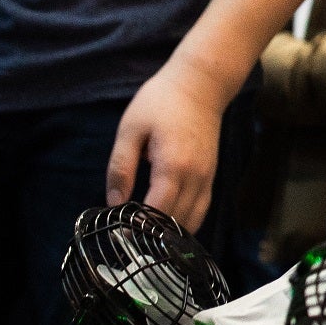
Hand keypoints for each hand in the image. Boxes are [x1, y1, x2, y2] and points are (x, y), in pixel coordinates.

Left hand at [107, 63, 229, 231]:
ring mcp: (207, 178)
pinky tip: (167, 227)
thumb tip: (114, 203)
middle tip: (128, 239)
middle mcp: (195, 177)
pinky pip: (201, 210)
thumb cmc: (161, 102)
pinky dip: (186, 223)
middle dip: (153, 235)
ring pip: (192, 221)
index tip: (119, 235)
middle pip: (176, 222)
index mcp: (173, 166)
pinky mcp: (211, 176)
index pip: (157, 211)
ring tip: (146, 238)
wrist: (200, 85)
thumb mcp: (130, 129)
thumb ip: (121, 167)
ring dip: (170, 233)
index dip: (139, 228)